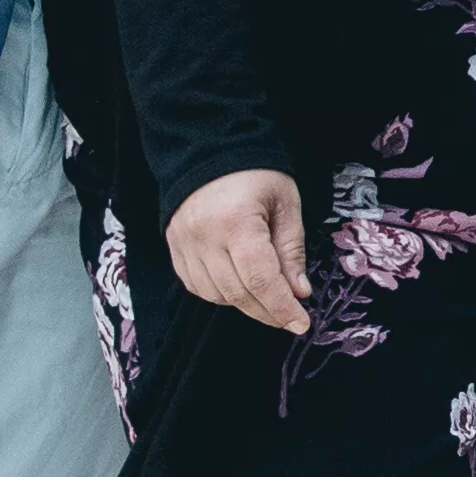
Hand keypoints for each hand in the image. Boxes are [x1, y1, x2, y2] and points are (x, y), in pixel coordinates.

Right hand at [168, 168, 311, 333]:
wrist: (209, 153)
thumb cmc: (256, 175)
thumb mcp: (285, 204)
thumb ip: (291, 249)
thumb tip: (299, 292)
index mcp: (236, 222)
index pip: (260, 280)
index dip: (282, 308)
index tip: (301, 324)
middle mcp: (203, 237)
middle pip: (237, 293)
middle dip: (267, 312)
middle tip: (290, 317)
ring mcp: (183, 244)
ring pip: (215, 295)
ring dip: (245, 304)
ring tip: (267, 296)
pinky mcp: (173, 248)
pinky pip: (196, 286)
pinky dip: (220, 295)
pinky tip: (239, 287)